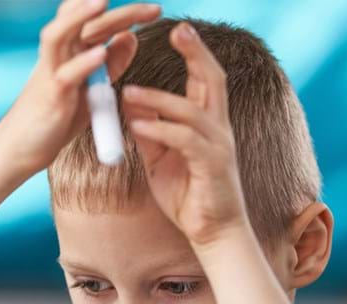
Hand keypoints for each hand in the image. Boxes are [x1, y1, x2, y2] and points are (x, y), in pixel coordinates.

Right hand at [0, 0, 160, 174]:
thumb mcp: (91, 90)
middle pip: (83, 21)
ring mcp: (50, 74)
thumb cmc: (56, 119)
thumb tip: (131, 37)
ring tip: (104, 2)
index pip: (95, 21)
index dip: (125, 14)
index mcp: (70, 53)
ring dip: (82, 17)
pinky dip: (83, 64)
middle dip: (119, 12)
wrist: (22, 149)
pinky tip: (101, 54)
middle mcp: (58, 57)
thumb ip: (111, 66)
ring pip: (61, 36)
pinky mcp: (50, 97)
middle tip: (154, 9)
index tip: (154, 11)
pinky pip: (65, 76)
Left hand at [122, 22, 249, 248]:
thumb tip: (131, 105)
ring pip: (192, 110)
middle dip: (196, 53)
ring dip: (159, 98)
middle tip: (178, 29)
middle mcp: (219, 130)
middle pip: (213, 81)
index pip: (205, 81)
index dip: (194, 54)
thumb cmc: (188, 195)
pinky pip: (184, 141)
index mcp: (208, 126)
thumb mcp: (161, 160)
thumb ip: (150, 132)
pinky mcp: (213, 166)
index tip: (177, 32)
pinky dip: (160, 130)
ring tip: (128, 91)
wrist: (211, 231)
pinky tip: (138, 125)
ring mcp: (219, 147)